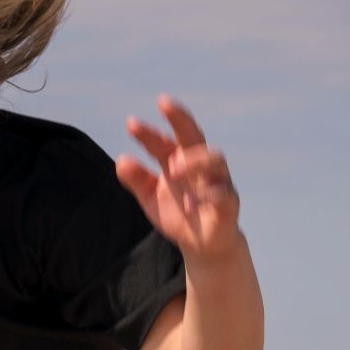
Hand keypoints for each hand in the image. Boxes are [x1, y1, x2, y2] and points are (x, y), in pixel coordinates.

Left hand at [116, 96, 240, 261]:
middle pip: (193, 135)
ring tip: (173, 168)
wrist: (202, 246)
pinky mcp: (229, 203)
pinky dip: (211, 194)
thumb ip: (138, 180)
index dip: (148, 133)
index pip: (163, 142)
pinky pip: (224, 193)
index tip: (130, 124)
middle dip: (181, 118)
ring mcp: (217, 182)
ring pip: (215, 159)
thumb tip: (121, 160)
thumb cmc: (179, 215)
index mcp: (179, 161)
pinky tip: (194, 201)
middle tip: (165, 104)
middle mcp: (200, 166)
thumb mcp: (150, 199)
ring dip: (195, 160)